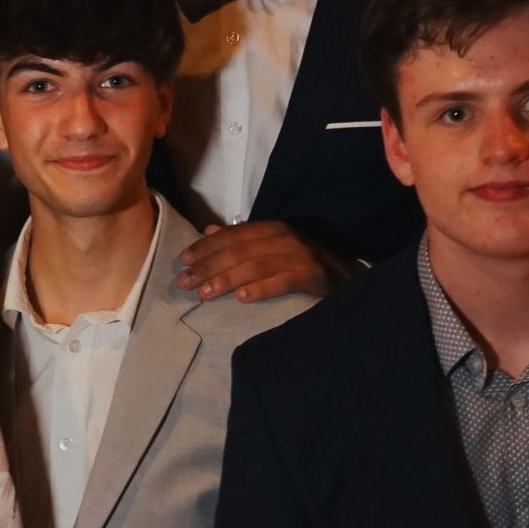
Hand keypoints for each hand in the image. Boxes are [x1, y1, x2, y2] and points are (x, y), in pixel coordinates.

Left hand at [175, 221, 347, 302]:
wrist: (347, 275)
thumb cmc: (302, 261)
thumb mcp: (272, 245)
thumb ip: (242, 238)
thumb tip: (208, 230)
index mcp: (271, 229)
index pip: (232, 236)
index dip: (205, 247)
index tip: (182, 260)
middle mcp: (283, 238)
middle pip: (238, 252)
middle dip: (208, 266)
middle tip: (184, 282)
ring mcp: (298, 256)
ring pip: (255, 266)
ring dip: (226, 279)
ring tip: (204, 293)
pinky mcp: (311, 276)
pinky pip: (282, 282)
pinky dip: (260, 289)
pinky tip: (241, 298)